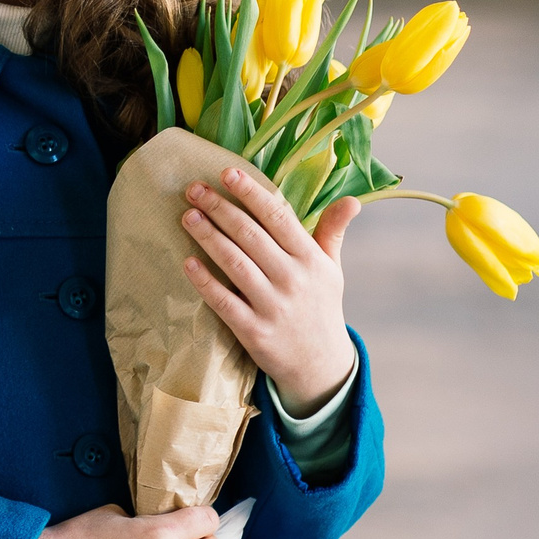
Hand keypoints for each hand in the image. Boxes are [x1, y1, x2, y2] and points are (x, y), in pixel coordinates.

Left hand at [180, 164, 357, 415]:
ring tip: (187, 216)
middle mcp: (294, 279)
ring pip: (235, 263)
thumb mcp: (332, 270)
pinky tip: (187, 262)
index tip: (227, 173)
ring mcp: (274, 306)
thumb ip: (332, 232)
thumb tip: (351, 200)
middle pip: (251, 235)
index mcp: (312, 259)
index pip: (279, 217)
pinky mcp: (254, 331)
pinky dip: (205, 281)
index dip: (252, 193)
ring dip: (208, 237)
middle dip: (221, 208)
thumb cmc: (320, 307)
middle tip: (193, 189)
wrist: (320, 365)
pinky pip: (224, 301)